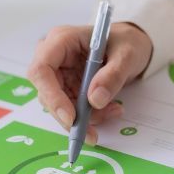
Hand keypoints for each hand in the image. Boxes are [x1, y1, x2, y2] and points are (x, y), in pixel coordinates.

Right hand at [27, 22, 152, 143]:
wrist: (131, 45)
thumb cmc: (126, 42)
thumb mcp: (127, 55)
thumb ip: (112, 76)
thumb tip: (95, 100)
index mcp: (61, 40)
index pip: (41, 70)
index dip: (52, 96)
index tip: (71, 118)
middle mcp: (54, 57)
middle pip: (47, 93)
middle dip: (70, 116)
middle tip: (92, 132)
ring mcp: (59, 74)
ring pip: (59, 106)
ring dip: (84, 118)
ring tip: (114, 111)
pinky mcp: (67, 87)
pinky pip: (72, 109)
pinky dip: (91, 116)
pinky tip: (111, 110)